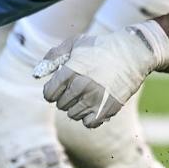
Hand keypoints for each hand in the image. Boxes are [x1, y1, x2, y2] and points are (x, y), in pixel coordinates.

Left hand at [34, 21, 168, 128]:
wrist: (132, 53)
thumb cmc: (100, 47)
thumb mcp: (75, 44)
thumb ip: (52, 57)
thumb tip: (35, 75)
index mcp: (70, 71)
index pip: (49, 94)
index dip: (52, 90)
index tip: (60, 86)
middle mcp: (81, 86)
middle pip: (61, 105)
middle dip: (65, 97)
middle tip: (78, 86)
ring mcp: (95, 99)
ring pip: (73, 115)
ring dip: (77, 106)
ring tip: (87, 93)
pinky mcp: (108, 109)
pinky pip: (89, 123)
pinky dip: (89, 117)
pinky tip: (95, 104)